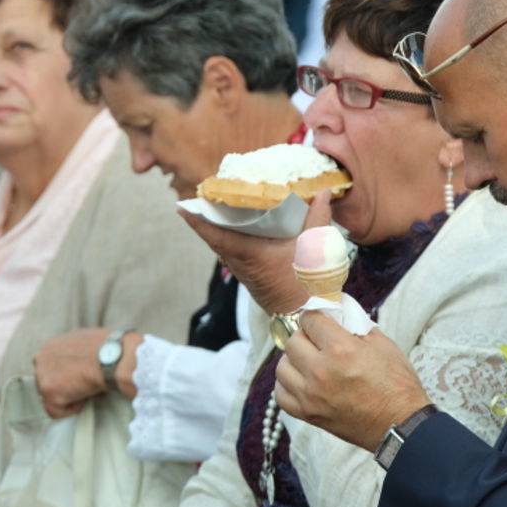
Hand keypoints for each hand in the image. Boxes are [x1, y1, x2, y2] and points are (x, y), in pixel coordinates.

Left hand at [33, 328, 109, 417]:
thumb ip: (73, 352)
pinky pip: (57, 411)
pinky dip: (73, 408)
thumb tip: (79, 362)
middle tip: (84, 385)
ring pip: (51, 398)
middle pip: (47, 383)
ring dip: (69, 397)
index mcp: (49, 347)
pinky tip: (87, 396)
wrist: (114, 356)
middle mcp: (40, 360)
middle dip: (64, 387)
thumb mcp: (86, 341)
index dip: (65, 375)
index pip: (49, 367)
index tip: (79, 377)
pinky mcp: (49, 393)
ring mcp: (42, 377)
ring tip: (88, 389)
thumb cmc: (108, 347)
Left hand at [178, 189, 334, 313]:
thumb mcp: (313, 247)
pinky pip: (234, 251)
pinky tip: (243, 227)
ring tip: (221, 205)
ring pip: (224, 245)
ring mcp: (244, 270)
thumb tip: (324, 192)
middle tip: (206, 195)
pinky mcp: (251, 275)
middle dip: (208, 217)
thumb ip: (318, 217)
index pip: (215, 235)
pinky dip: (233, 236)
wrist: (305, 315)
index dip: (197, 221)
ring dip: (220, 227)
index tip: (182, 207)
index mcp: (249, 253)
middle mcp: (240, 262)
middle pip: (216, 237)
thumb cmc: (305, 283)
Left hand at [274, 311, 430, 450]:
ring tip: (308, 361)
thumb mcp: (383, 345)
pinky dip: (287, 385)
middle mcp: (320, 371)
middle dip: (305, 336)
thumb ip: (357, 326)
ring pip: (282, 367)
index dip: (315, 316)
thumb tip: (338, 316)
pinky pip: (281, 395)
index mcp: (341, 349)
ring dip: (293, 360)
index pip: (310, 319)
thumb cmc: (396, 385)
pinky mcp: (308, 414)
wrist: (400, 423)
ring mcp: (311, 395)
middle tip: (317, 340)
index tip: (319, 319)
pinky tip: (301, 381)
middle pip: (292, 342)